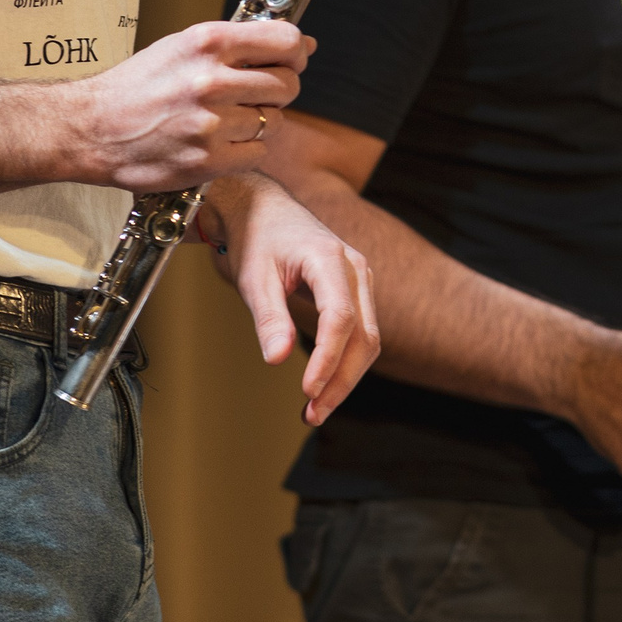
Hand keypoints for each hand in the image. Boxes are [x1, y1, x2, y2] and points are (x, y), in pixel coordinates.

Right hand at [75, 20, 314, 191]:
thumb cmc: (137, 86)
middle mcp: (211, 81)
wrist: (91, 128)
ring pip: (274, 121)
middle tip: (254, 94)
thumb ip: (241, 44)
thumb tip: (303, 44)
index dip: (297, 51)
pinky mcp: (207, 160)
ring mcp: (210, 123)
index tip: (293, 59)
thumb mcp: (183, 46)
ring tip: (225, 119)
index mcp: (207, 43)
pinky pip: (258, 153)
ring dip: (258, 122)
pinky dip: (246, 150)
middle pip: (287, 85)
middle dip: (279, 90)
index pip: (285, 40)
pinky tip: (220, 142)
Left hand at [200, 174, 379, 424]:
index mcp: (329, 258)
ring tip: (315, 409)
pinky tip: (323, 385)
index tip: (307, 390)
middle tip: (312, 414)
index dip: (327, 358)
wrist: (261, 207)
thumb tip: (278, 359)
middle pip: (364, 336)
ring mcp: (359, 280)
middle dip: (341, 380)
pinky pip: (360, 333)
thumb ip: (269, 318)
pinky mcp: (354, 291)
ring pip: (368, 339)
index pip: (340, 318)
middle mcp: (354, 268)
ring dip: (345, 377)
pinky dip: (344, 362)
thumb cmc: (255, 237)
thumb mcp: (253, 278)